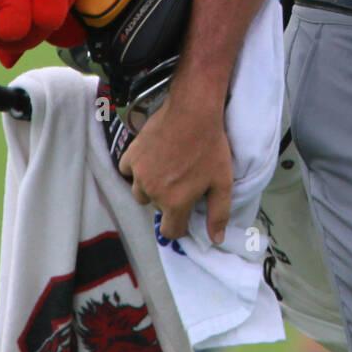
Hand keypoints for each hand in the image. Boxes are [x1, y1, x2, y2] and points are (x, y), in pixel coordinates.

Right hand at [118, 92, 232, 244]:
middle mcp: (153, 192)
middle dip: (168, 200)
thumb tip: (215, 240)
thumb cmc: (211, 146)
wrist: (193, 111)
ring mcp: (139, 174)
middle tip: (182, 179)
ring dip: (152, 186)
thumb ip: (218, 214)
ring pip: (140, 192)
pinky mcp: (131, 155)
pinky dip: (137, 168)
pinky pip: (128, 171)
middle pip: (157, 208)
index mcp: (176, 202)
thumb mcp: (223, 182)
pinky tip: (153, 157)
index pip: (170, 231)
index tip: (185, 213)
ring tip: (168, 168)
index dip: (179, 225)